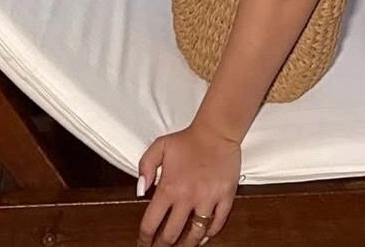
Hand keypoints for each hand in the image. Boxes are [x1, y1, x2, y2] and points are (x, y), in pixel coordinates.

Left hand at [137, 124, 241, 245]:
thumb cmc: (189, 138)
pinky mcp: (225, 196)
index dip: (144, 239)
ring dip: (186, 245)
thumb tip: (140, 191)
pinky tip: (204, 236)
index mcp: (169, 187)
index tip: (143, 244)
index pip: (151, 224)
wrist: (217, 129)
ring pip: (195, 235)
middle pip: (171, 235)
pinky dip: (210, 233)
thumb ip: (145, 167)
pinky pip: (217, 223)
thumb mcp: (159, 147)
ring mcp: (208, 198)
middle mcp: (187, 197)